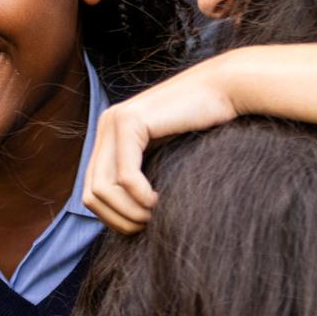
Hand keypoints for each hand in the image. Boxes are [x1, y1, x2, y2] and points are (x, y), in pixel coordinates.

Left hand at [83, 54, 243, 233]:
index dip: (114, 218)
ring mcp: (114, 120)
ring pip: (102, 189)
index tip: (143, 225)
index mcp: (109, 133)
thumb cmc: (205, 124)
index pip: (90, 191)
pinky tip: (160, 200)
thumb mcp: (164, 153)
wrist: (226, 89)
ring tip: (155, 214)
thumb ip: (141, 173)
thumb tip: (125, 215)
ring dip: (129, 212)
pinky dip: (141, 197)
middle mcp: (106, 125)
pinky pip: (125, 176)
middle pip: (90, 194)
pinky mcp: (130, 121)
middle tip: (149, 225)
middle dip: (119, 220)